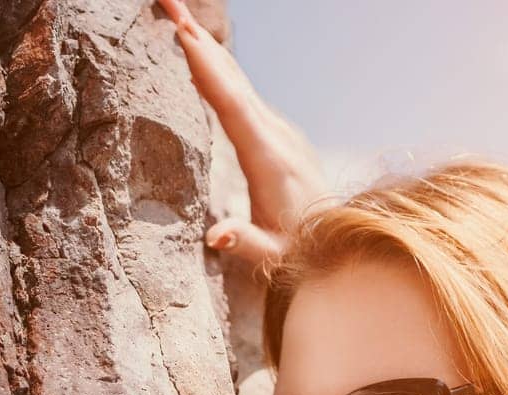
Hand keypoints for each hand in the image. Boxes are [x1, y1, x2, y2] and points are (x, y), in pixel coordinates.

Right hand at [155, 0, 329, 274]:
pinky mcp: (275, 131)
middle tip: (167, 1)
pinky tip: (198, 49)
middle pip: (231, 81)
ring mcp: (277, 130)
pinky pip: (240, 91)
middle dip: (199, 41)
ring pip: (236, 80)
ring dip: (205, 46)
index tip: (185, 35)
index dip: (209, 70)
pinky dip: (216, 67)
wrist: (339, 241)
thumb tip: (215, 236)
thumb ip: (246, 243)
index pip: (234, 107)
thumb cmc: (302, 251)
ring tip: (175, 13)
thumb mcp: (275, 257)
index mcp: (270, 160)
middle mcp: (276, 135)